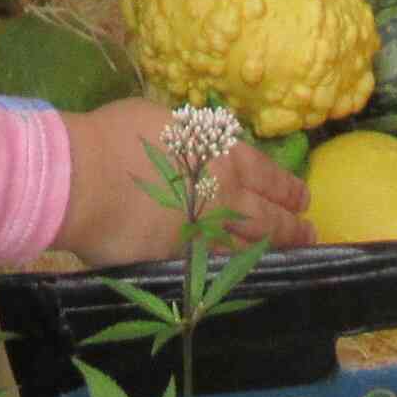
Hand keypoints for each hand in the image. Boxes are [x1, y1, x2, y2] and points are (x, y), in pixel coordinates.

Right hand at [54, 104, 314, 265]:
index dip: (286, 187)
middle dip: (293, 226)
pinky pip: (215, 269)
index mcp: (220, 154)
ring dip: (273, 252)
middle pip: (268, 215)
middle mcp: (223, 195)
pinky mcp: (182, 262)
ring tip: (288, 256)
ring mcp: (206, 232)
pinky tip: (241, 277)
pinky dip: (232, 273)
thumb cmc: (116, 136)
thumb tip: (192, 142)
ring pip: (250, 246)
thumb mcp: (162, 119)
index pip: (266, 174)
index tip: (302, 197)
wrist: (87, 176)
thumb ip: (187, 136)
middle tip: (310, 233)